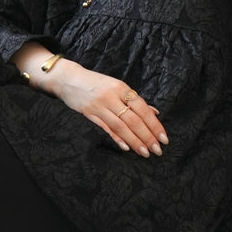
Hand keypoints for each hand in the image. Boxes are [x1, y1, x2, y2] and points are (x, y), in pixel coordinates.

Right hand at [53, 61, 167, 157]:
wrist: (68, 79)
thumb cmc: (96, 83)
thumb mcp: (117, 86)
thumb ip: (135, 100)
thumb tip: (154, 113)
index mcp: (122, 88)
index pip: (142, 109)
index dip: (154, 124)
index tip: (163, 138)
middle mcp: (112, 97)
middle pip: (133, 120)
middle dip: (147, 136)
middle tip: (157, 150)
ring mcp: (99, 106)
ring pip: (121, 126)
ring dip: (134, 141)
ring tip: (145, 152)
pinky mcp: (89, 114)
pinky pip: (105, 128)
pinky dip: (117, 138)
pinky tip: (126, 148)